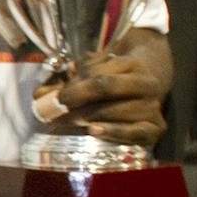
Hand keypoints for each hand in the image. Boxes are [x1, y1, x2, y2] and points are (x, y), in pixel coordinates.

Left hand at [47, 45, 168, 148]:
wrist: (153, 73)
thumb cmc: (114, 73)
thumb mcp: (94, 67)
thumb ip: (68, 79)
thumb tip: (39, 95)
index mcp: (130, 64)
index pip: (99, 76)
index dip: (74, 88)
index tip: (53, 98)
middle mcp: (145, 83)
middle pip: (106, 90)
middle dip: (76, 102)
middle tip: (52, 114)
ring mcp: (153, 105)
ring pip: (117, 111)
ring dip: (87, 118)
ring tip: (66, 122)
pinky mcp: (157, 126)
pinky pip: (137, 132)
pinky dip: (115, 132)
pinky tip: (95, 131)